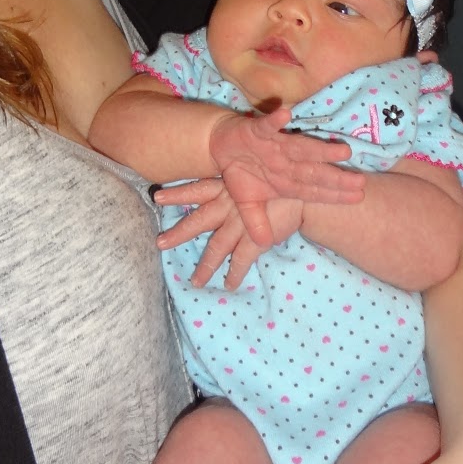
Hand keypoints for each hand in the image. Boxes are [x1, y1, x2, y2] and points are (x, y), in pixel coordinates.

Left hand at [155, 181, 306, 288]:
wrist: (305, 195)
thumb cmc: (281, 183)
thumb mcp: (256, 178)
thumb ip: (241, 185)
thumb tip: (229, 189)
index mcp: (228, 188)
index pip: (197, 190)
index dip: (178, 193)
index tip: (157, 196)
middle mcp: (230, 206)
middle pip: (198, 221)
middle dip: (178, 233)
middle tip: (159, 243)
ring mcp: (241, 224)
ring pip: (217, 248)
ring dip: (205, 266)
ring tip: (194, 281)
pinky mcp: (256, 240)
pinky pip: (241, 261)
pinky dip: (234, 274)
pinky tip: (228, 285)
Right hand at [207, 103, 363, 246]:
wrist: (221, 146)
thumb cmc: (242, 172)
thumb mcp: (247, 203)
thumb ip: (256, 221)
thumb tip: (263, 244)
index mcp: (286, 181)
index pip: (314, 190)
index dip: (335, 194)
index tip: (358, 197)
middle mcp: (286, 162)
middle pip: (314, 171)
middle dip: (336, 177)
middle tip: (361, 181)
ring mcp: (274, 145)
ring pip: (300, 147)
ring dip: (320, 149)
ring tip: (343, 151)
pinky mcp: (257, 130)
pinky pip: (267, 126)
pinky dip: (275, 121)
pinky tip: (286, 115)